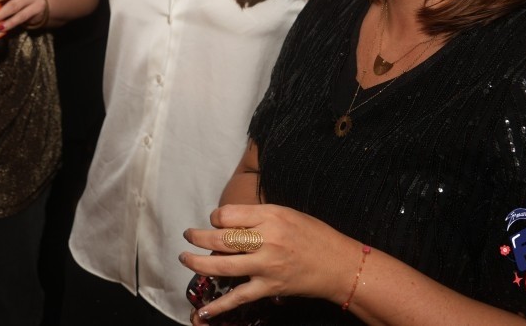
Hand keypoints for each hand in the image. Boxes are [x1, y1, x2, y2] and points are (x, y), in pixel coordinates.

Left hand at [181, 204, 357, 321]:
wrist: (339, 265)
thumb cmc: (314, 235)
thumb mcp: (286, 213)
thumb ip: (258, 216)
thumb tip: (228, 222)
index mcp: (270, 216)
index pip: (227, 215)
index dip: (215, 217)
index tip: (216, 221)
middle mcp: (267, 240)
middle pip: (220, 239)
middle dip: (197, 237)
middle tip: (188, 236)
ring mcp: (267, 266)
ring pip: (223, 266)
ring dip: (198, 263)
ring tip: (185, 258)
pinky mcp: (269, 287)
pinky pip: (239, 297)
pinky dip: (219, 306)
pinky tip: (203, 312)